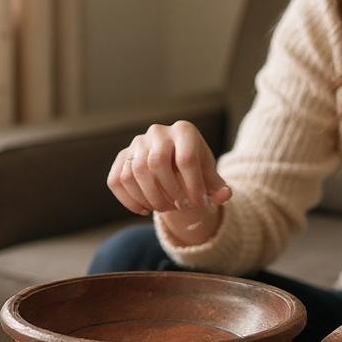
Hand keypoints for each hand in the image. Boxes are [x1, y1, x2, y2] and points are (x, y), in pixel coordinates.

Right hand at [107, 121, 231, 242]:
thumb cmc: (195, 170)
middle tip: (180, 208)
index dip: (192, 186)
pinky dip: (129, 200)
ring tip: (164, 209)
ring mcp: (137, 143)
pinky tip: (144, 210)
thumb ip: (218, 187)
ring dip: (150, 197)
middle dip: (169, 192)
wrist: (174, 164)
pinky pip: (117, 180)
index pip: (186, 159)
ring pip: (135, 172)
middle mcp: (158, 132)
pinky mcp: (122, 157)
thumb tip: (224, 196)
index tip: (198, 204)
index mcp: (184, 131)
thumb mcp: (210, 176)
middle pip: (157, 162)